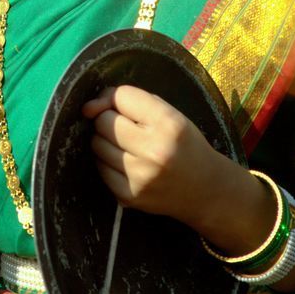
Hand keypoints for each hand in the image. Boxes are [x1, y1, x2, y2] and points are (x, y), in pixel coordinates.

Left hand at [82, 84, 222, 225]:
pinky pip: (99, 168)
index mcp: (168, 123)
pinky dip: (107, 163)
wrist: (206, 190)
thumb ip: (132, 101)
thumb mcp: (171, 114)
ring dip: (106, 141)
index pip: (121, 97)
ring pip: (96, 144)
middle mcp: (153, 150)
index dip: (117, 99)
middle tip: (127, 129)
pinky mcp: (128, 196)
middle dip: (110, 120)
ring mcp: (139, 176)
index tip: (124, 108)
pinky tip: (127, 165)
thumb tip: (88, 108)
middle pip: (104, 121)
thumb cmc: (185, 145)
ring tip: (128, 147)